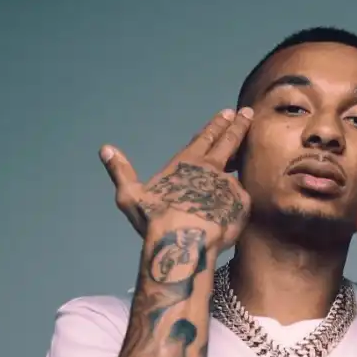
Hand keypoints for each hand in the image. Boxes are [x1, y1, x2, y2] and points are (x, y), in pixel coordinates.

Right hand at [99, 107, 253, 253]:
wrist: (183, 243)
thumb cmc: (155, 221)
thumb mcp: (130, 196)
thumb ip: (120, 171)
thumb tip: (105, 149)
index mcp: (186, 162)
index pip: (204, 137)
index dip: (216, 125)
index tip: (227, 113)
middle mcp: (210, 168)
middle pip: (228, 141)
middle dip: (238, 126)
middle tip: (248, 113)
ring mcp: (228, 184)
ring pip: (239, 169)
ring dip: (245, 158)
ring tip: (251, 150)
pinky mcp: (241, 203)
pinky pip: (241, 200)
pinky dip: (240, 200)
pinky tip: (240, 203)